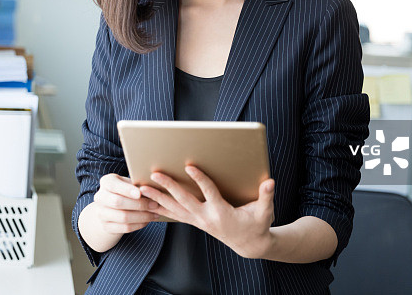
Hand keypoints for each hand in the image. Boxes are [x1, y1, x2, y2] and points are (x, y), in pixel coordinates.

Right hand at [91, 173, 160, 234]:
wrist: (113, 206)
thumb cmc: (127, 190)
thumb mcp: (130, 183)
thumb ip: (138, 184)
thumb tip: (153, 187)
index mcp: (106, 182)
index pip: (113, 185)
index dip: (126, 189)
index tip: (140, 193)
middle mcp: (100, 197)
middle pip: (118, 202)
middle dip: (139, 204)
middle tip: (155, 204)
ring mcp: (101, 213)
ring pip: (123, 217)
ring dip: (142, 216)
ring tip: (155, 214)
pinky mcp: (106, 226)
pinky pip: (125, 228)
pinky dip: (139, 225)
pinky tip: (148, 220)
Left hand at [139, 166, 275, 258]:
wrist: (250, 245)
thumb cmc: (257, 225)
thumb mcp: (265, 212)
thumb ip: (266, 196)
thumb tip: (270, 182)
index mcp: (222, 212)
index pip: (208, 193)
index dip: (199, 179)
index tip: (189, 166)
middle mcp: (207, 218)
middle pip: (184, 200)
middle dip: (169, 187)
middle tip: (155, 174)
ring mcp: (198, 221)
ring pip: (174, 209)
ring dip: (157, 199)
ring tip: (142, 189)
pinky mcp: (195, 222)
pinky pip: (174, 215)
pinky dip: (161, 209)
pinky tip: (148, 202)